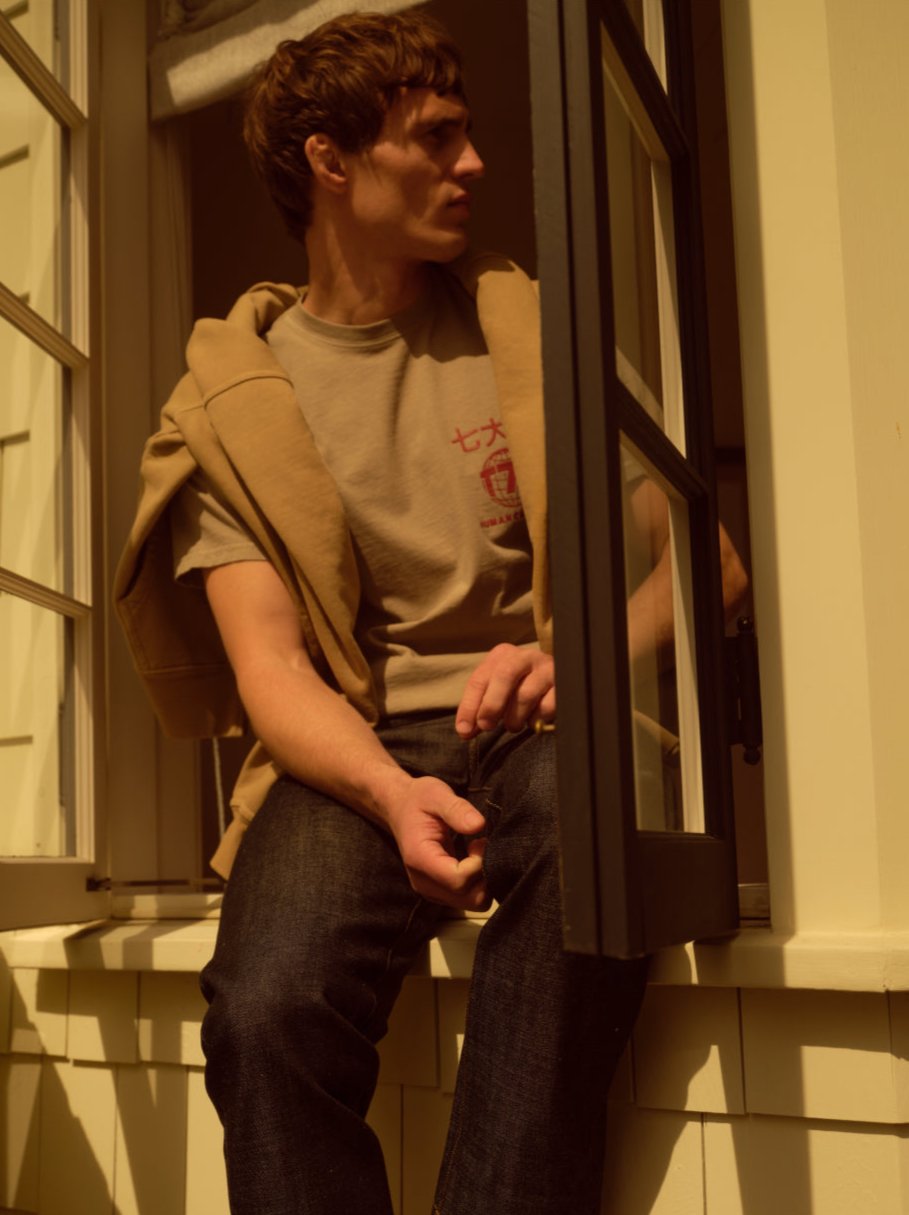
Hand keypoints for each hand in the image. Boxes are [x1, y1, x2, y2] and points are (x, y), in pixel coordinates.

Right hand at [384, 775, 488, 910]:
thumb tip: (479, 825)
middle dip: (485, 875)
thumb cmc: (419, 799)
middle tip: (481, 846)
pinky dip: (478, 883)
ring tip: (476, 851)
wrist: (399, 808)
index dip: (479, 863)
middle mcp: (423, 883)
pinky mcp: (439, 892)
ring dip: (484, 880)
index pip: (459, 880)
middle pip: (469, 898)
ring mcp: (430, 891)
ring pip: (472, 902)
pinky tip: (472, 859)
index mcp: (420, 859)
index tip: (480, 840)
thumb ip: (457, 809)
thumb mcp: (437, 795)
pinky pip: (467, 898)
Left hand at [455, 643, 555, 738]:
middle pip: (504, 676)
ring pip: (525, 694)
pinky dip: (536, 719)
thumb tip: (464, 731)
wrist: (556, 681)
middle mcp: (524, 656)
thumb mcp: (495, 693)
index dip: (469, 706)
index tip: (464, 729)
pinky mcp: (563, 684)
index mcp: (502, 655)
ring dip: (514, 717)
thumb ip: (478, 710)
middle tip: (487, 727)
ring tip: (513, 725)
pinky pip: (547, 706)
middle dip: (491, 705)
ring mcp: (546, 668)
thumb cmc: (519, 688)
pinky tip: (533, 719)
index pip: (479, 679)